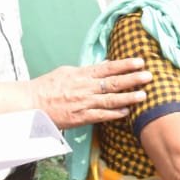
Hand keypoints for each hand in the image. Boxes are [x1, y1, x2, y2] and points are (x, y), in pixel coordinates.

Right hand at [31, 57, 151, 128]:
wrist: (30, 104)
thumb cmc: (47, 86)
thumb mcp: (67, 72)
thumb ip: (88, 70)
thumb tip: (106, 64)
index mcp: (81, 74)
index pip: (108, 67)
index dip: (125, 65)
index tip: (140, 61)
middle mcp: (84, 88)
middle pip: (113, 83)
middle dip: (133, 79)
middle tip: (149, 76)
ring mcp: (83, 103)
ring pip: (110, 100)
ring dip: (128, 98)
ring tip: (143, 95)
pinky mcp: (79, 117)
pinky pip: (100, 116)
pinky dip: (114, 114)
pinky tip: (127, 112)